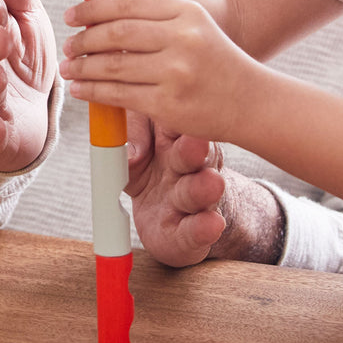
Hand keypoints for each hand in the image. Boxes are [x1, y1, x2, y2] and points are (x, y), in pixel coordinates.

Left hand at [60, 0, 261, 142]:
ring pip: (113, 64)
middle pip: (117, 33)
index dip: (93, 8)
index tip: (72, 15)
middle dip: (84, 38)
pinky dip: (93, 90)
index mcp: (186, 11)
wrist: (251, 101)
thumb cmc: (214, 62)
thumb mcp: (194, 27)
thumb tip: (99, 18)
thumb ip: (155, 20)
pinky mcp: (168, 104)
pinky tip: (81, 89)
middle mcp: (182, 37)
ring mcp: (176, 71)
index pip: (127, 4)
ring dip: (83, 66)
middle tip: (68, 44)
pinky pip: (119, 94)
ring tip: (69, 68)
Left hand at [126, 115, 226, 266]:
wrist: (170, 211)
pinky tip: (211, 224)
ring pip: (199, 190)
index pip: (174, 120)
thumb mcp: (136, 142)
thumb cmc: (153, 164)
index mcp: (173, 135)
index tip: (170, 109)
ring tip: (211, 185)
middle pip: (194, 153)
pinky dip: (203, 227)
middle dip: (194, 149)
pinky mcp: (192, 233)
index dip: (173, 116)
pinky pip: (197, 229)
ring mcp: (195, 197)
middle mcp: (190, 163)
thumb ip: (132, 134)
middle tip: (195, 144)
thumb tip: (131, 153)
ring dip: (203, 188)